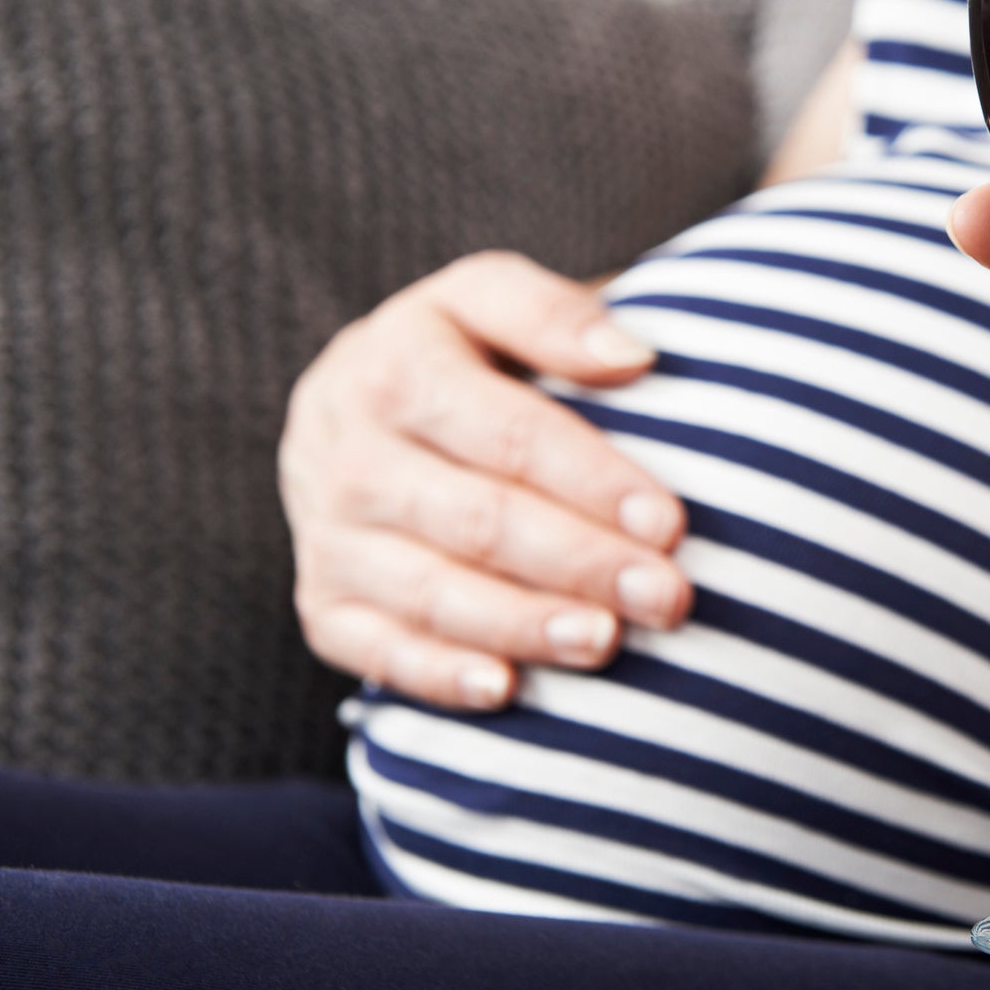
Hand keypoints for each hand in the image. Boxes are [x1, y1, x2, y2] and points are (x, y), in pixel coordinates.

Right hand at [280, 251, 690, 709]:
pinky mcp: (321, 600)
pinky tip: (506, 689)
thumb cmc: (461, 352)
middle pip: (476, 519)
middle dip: (579, 562)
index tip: (668, 522)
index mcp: (396, 366)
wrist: (354, 403)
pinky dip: (438, 674)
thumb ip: (555, 315)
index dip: (592, 480)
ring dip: (523, 624)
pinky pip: (374, 649)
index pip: (509, 433)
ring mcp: (327, 534)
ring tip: (606, 641)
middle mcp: (347, 453)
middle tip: (666, 596)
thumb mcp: (491, 300)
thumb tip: (636, 355)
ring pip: (430, 591)